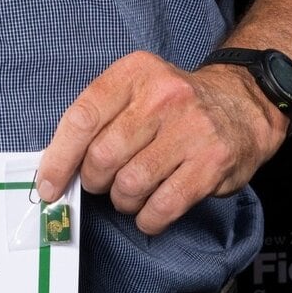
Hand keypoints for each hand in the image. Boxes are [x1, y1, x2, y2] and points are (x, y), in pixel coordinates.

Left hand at [34, 50, 288, 234]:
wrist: (242, 106)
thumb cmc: (174, 107)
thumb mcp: (136, 91)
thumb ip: (98, 120)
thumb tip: (54, 170)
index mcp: (135, 73)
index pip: (83, 118)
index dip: (59, 158)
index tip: (49, 185)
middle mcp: (164, 96)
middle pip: (103, 156)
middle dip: (95, 182)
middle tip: (104, 183)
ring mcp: (191, 128)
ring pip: (130, 185)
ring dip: (122, 201)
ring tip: (131, 194)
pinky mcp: (212, 162)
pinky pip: (163, 206)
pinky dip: (147, 219)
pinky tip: (149, 213)